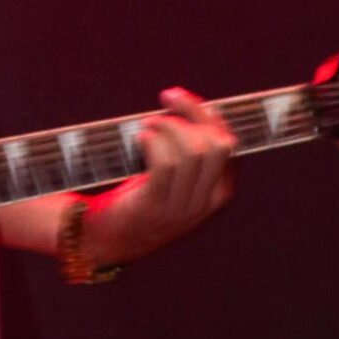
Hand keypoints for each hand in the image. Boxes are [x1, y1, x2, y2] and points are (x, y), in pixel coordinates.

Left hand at [83, 89, 236, 267]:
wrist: (111, 240)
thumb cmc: (142, 198)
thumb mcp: (177, 179)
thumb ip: (189, 152)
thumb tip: (195, 108)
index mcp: (217, 193)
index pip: (227, 145)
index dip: (206, 115)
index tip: (181, 98)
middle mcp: (204, 203)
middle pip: (215, 145)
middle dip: (190, 114)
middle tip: (164, 104)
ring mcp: (180, 208)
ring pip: (192, 153)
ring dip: (167, 126)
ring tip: (148, 124)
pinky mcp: (154, 207)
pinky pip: (165, 165)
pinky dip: (154, 142)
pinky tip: (141, 138)